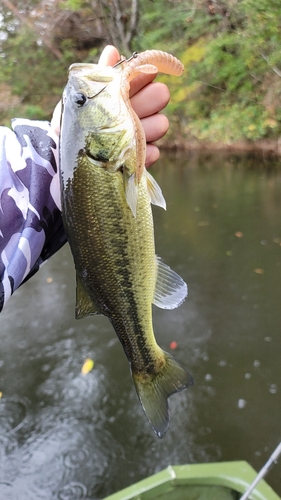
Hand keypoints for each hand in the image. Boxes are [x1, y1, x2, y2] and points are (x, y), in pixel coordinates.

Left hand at [51, 45, 169, 167]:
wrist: (65, 161)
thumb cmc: (72, 126)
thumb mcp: (80, 100)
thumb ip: (97, 76)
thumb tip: (112, 50)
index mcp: (123, 93)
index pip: (146, 75)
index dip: (144, 74)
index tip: (137, 79)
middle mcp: (136, 112)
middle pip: (160, 96)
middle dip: (150, 99)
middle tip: (132, 108)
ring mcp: (141, 137)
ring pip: (162, 123)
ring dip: (149, 126)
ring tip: (128, 132)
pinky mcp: (141, 160)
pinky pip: (154, 152)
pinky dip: (144, 153)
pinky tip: (125, 155)